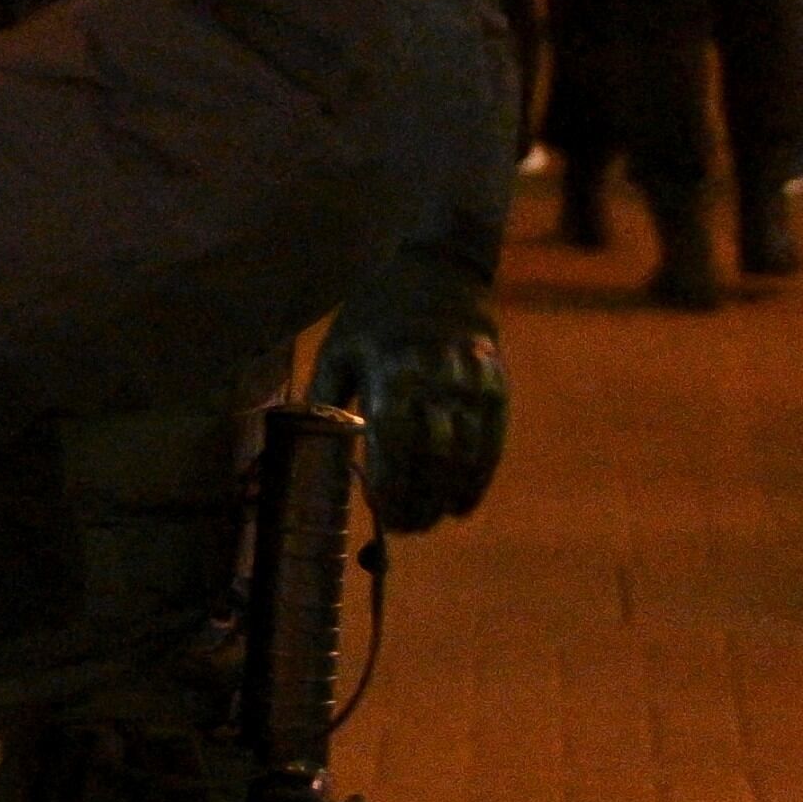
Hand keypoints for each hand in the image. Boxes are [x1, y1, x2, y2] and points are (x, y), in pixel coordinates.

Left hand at [308, 265, 507, 532]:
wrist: (441, 273)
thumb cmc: (375, 316)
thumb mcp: (339, 347)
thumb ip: (325, 399)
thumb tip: (306, 448)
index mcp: (390, 370)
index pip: (393, 438)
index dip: (390, 480)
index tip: (380, 510)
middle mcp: (435, 380)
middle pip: (432, 456)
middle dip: (418, 498)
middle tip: (401, 528)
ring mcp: (471, 384)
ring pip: (464, 456)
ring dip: (446, 497)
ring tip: (426, 521)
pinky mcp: (496, 387)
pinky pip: (491, 443)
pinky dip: (477, 480)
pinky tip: (461, 505)